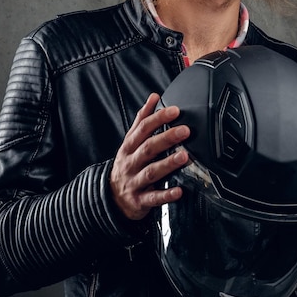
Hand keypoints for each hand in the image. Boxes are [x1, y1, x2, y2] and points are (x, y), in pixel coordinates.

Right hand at [110, 93, 189, 220]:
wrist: (112, 198)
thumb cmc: (127, 164)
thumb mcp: (130, 141)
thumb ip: (142, 119)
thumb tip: (154, 96)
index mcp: (129, 146)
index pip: (143, 128)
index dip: (158, 118)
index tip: (175, 110)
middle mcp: (131, 162)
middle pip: (148, 148)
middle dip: (166, 138)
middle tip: (185, 130)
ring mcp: (134, 181)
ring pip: (151, 172)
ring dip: (167, 164)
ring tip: (184, 156)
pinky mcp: (139, 200)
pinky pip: (153, 198)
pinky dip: (166, 195)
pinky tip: (178, 191)